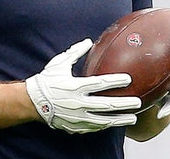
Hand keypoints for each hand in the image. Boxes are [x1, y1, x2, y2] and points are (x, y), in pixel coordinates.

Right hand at [25, 38, 141, 133]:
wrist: (32, 101)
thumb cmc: (46, 80)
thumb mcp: (59, 63)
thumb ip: (75, 52)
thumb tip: (88, 41)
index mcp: (75, 86)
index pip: (100, 83)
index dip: (116, 81)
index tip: (128, 79)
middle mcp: (78, 103)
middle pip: (106, 105)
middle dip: (124, 104)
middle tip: (137, 103)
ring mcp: (76, 117)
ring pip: (103, 120)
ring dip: (119, 120)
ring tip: (132, 118)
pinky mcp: (74, 126)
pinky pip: (93, 127)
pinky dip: (105, 126)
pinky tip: (113, 124)